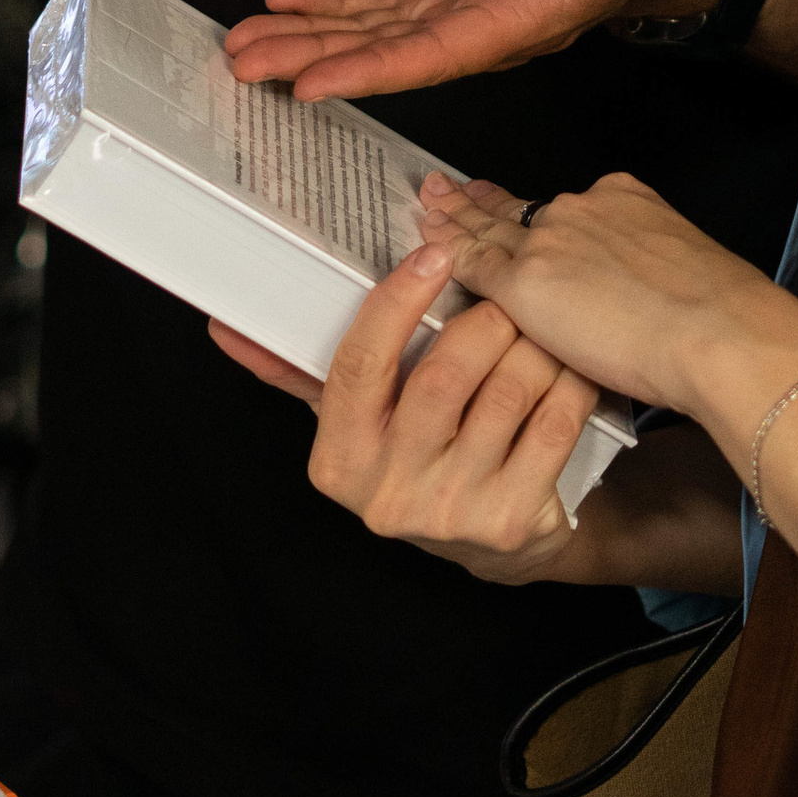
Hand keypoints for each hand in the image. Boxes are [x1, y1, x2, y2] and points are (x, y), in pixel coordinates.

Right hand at [207, 241, 601, 584]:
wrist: (497, 543)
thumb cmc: (419, 459)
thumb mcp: (357, 421)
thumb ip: (296, 369)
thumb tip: (225, 324)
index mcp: (340, 460)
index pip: (360, 366)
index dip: (396, 303)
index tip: (432, 252)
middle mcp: (387, 495)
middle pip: (443, 375)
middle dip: (484, 320)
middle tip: (506, 294)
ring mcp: (451, 514)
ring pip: (506, 392)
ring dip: (532, 344)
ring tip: (542, 324)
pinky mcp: (513, 521)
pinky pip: (553, 424)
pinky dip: (569, 380)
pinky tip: (572, 363)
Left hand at [229, 0, 716, 100]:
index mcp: (524, 18)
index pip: (437, 53)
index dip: (373, 68)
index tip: (313, 83)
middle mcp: (481, 25)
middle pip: (387, 53)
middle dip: (315, 60)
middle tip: (245, 65)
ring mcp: (460, 8)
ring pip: (374, 32)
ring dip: (309, 39)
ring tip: (243, 43)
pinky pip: (382, 3)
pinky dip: (333, 3)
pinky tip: (285, 2)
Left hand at [422, 167, 797, 420]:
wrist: (716, 330)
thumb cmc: (720, 314)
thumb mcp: (684, 266)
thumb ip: (649, 267)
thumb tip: (641, 291)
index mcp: (624, 198)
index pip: (560, 206)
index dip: (527, 204)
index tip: (505, 198)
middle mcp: (581, 208)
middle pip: (518, 207)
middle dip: (479, 199)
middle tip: (445, 186)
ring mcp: (549, 242)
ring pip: (488, 228)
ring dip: (452, 218)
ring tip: (426, 205)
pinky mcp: (525, 282)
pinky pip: (472, 264)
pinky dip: (443, 253)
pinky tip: (424, 245)